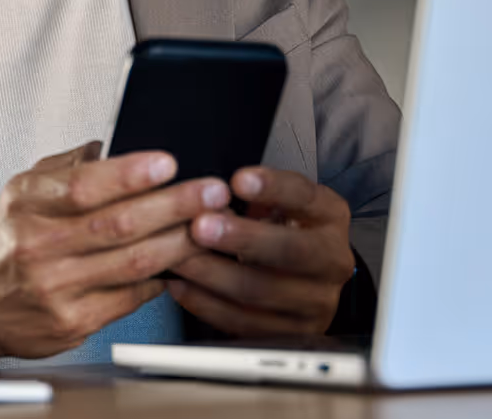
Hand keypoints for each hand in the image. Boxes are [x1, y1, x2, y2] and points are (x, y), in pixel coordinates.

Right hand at [0, 141, 230, 361]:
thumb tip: (107, 147)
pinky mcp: (72, 322)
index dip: (129, 174)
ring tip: (208, 226)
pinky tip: (178, 264)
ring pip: (131, 261)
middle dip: (173, 205)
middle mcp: (38, 245)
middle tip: (211, 192)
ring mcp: (55, 287)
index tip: (167, 163)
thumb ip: (64, 167)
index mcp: (27, 204)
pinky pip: (130, 297)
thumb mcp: (21, 192)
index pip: (82, 186)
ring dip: (178, 242)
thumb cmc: (7, 244)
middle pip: (117, 223)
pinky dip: (159, 278)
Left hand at [168, 167, 353, 336]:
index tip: (238, 180)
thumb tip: (207, 193)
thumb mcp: (277, 200)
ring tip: (178, 255)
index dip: (273, 188)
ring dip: (212, 273)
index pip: (306, 197)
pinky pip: (245, 321)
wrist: (306, 278)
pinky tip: (181, 285)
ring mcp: (318, 301)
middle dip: (240, 238)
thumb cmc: (282, 228)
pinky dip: (206, 303)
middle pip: (290, 251)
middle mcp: (333, 260)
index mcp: (329, 217)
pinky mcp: (295, 332)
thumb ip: (251, 193)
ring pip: (260, 290)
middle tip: (200, 226)